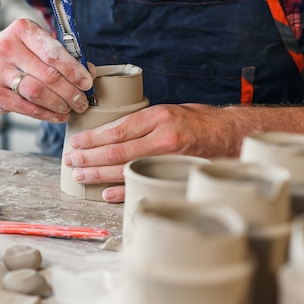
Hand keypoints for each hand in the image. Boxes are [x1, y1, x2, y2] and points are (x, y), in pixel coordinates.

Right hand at [0, 18, 94, 121]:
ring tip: (71, 108)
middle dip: (70, 92)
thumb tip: (88, 72)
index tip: (87, 82)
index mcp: (22, 30)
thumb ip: (61, 55)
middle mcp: (6, 48)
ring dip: (59, 104)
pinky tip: (57, 115)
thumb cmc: (15, 54)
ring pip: (36, 93)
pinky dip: (45, 114)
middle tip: (82, 101)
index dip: (74, 70)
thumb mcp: (34, 44)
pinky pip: (25, 108)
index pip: (53, 53)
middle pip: (48, 75)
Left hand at [63, 104, 237, 202]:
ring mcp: (170, 160)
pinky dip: (122, 191)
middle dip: (89, 157)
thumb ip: (144, 121)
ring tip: (80, 175)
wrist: (232, 136)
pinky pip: (144, 185)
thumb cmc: (200, 121)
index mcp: (159, 117)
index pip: (117, 129)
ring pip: (125, 169)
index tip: (76, 142)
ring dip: (99, 175)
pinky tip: (105, 192)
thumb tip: (111, 131)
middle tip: (71, 161)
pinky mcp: (176, 176)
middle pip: (116, 151)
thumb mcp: (171, 110)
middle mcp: (163, 138)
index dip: (92, 138)